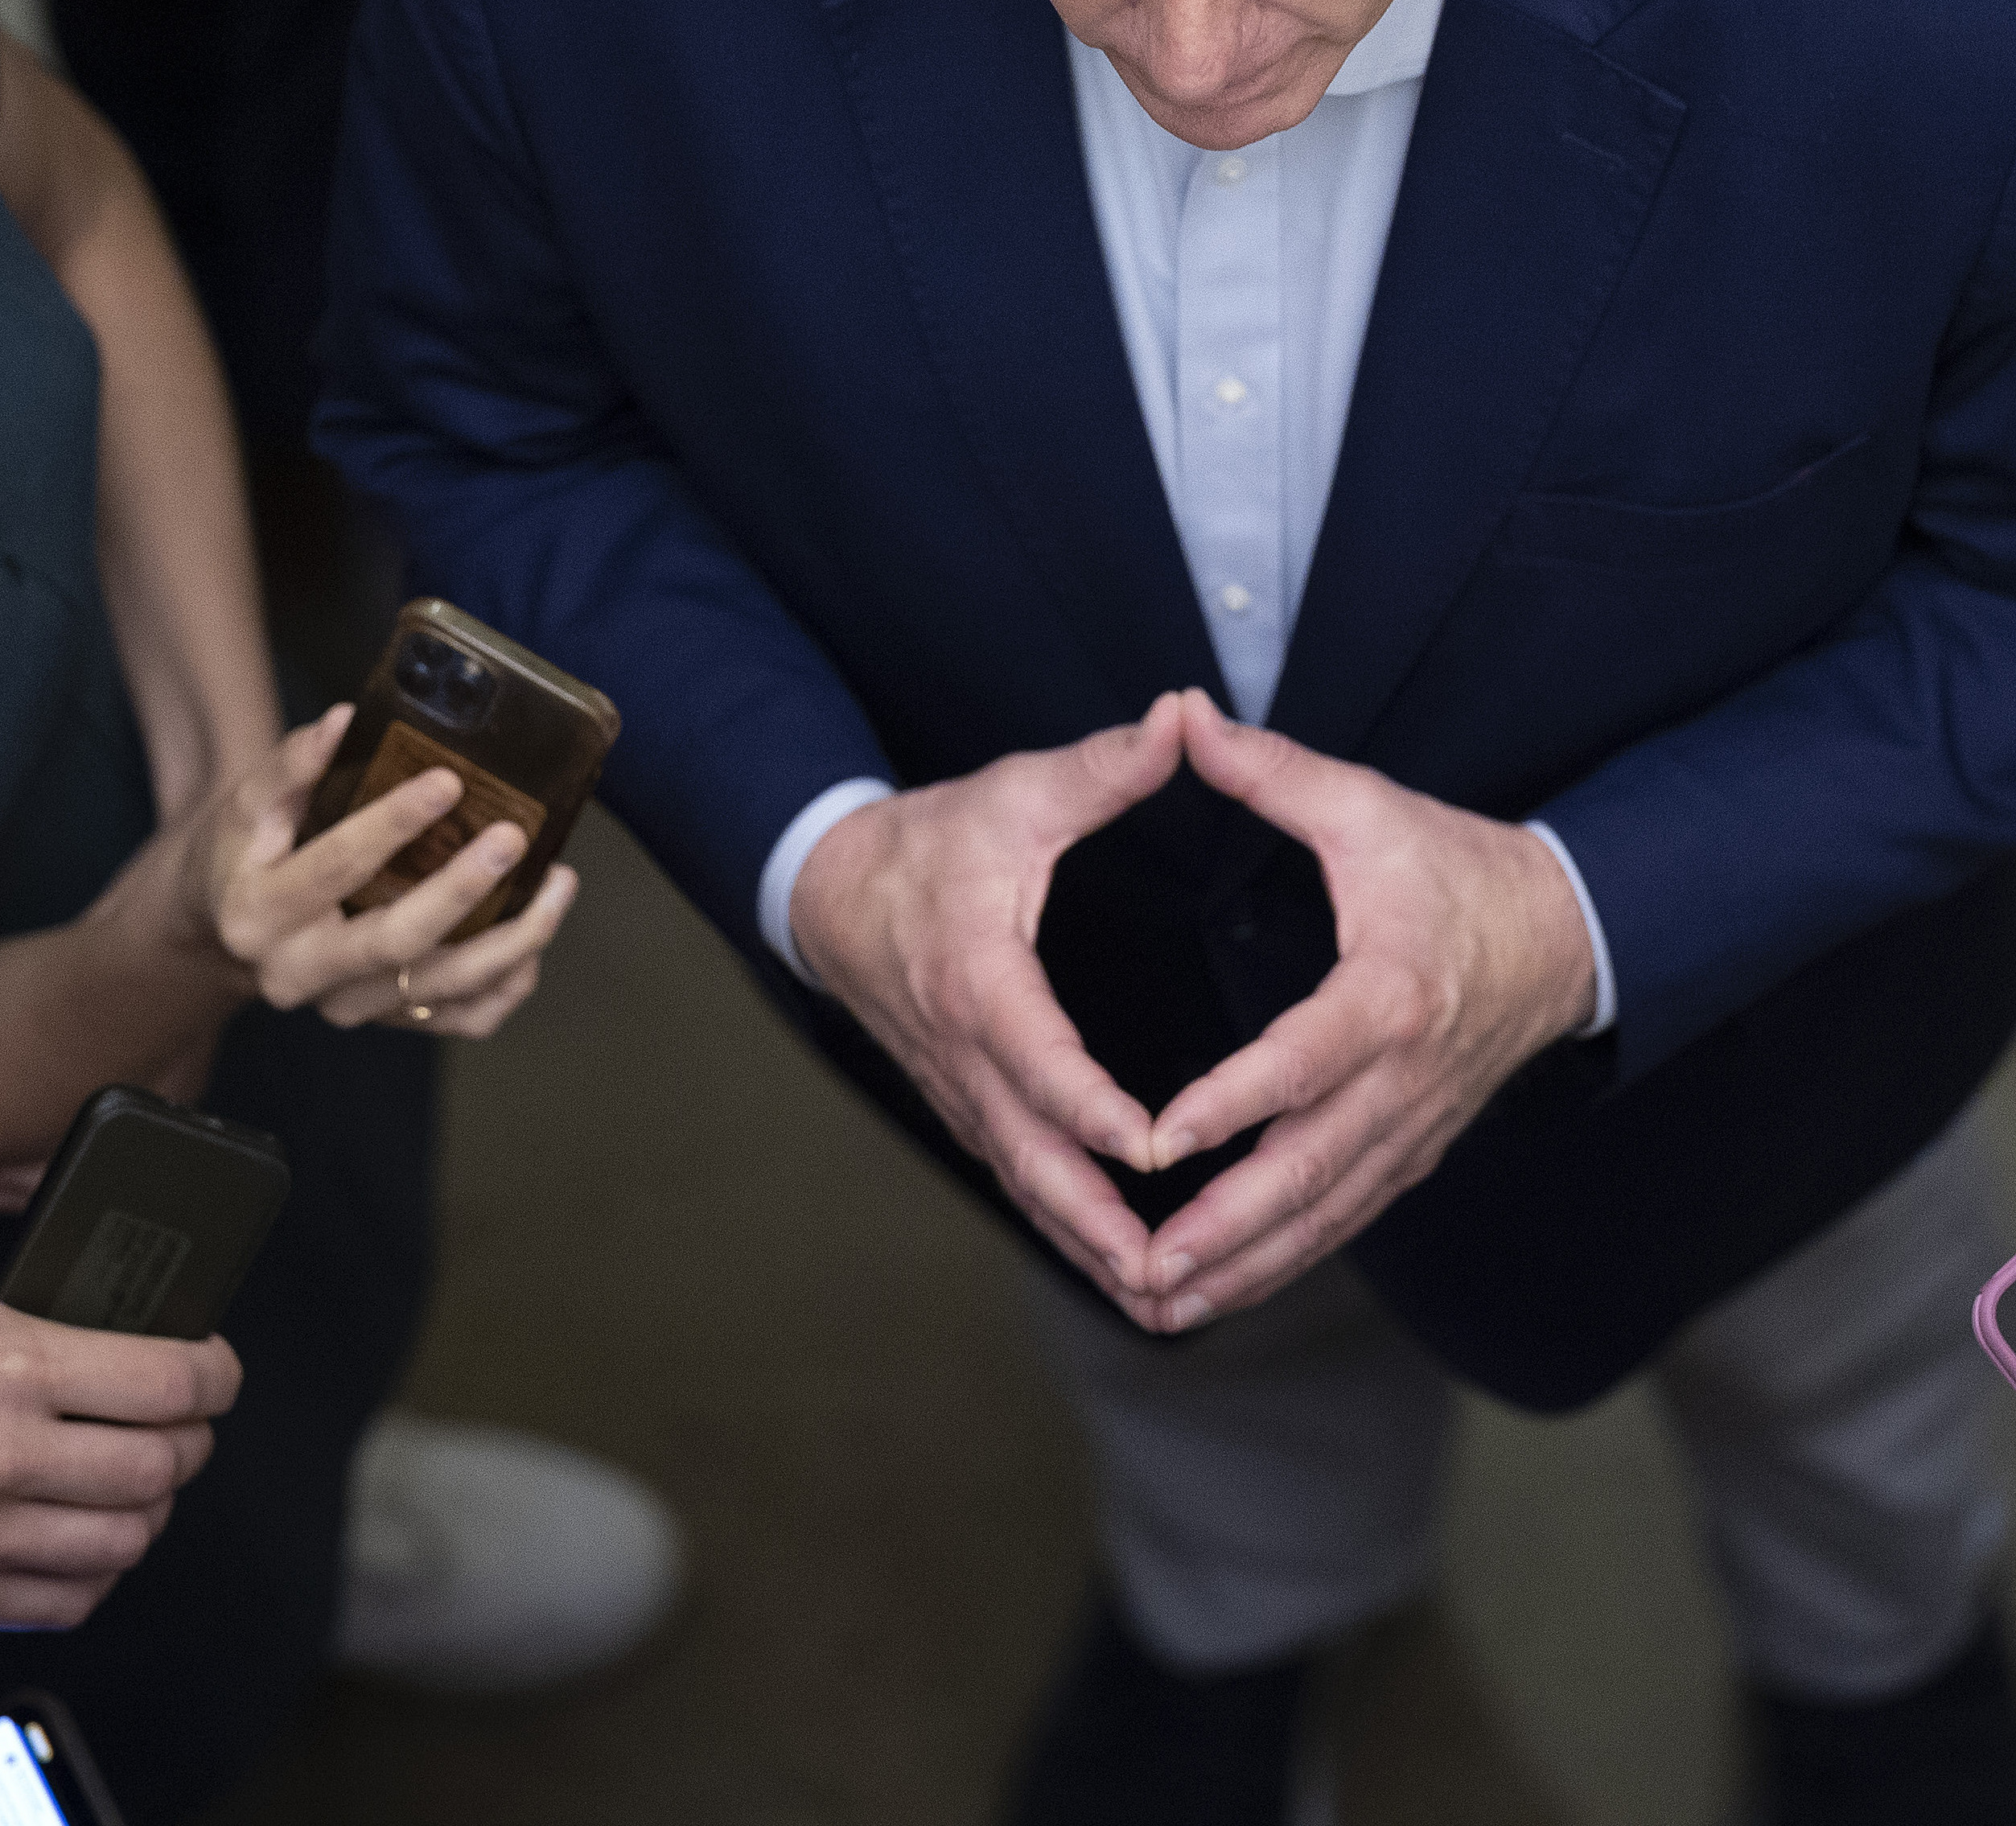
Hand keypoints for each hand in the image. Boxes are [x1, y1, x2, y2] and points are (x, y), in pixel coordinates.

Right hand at [0, 1273, 237, 1626]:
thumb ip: (45, 1319)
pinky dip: (98, 1569)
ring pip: (126, 1538)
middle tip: (183, 1420)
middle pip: (160, 1465)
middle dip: (192, 1439)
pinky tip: (88, 1532)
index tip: (216, 1369)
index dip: (216, 1375)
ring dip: (152, 1506)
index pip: (168, 1381)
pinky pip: (66, 1598)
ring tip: (139, 1474)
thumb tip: (132, 1331)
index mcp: (3, 1361)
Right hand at [181, 706, 581, 1034]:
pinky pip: (460, 1019)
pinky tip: (535, 943)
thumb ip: (293, 765)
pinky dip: (507, 985)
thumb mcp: (248, 805)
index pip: (336, 866)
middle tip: (514, 837)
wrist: (224, 930)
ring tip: (560, 884)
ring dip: (511, 940)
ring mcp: (344, 1006)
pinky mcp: (383, 1020)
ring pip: (440, 987)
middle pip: (394, 941)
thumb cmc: (245, 854)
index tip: (449, 781)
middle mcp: (297, 973)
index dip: (393, 823)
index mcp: (258, 913)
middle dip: (461, 889)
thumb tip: (345, 720)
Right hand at [787, 697, 1194, 1304]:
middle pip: (1032, 1157)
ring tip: (1162, 1298)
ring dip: (1089, 1243)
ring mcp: (962, 1092)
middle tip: (1166, 1273)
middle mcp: (967, 1054)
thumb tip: (1179, 716)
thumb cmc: (938, 839)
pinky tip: (1125, 1268)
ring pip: (1027, 1185)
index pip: (1038, 1059)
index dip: (1092, 1108)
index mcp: (980, 980)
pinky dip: (1070, 1227)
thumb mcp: (1017, 791)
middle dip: (1097, 1222)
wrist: (836, 890)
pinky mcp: (969, 1107)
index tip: (1152, 1146)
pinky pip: (1022, 1178)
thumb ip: (1103, 766)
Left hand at [1130, 694, 1597, 1333]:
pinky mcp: (1411, 1152)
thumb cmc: (1453, 867)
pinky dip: (1280, 1263)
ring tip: (1156, 1302)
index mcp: (1388, 995)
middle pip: (1308, 1173)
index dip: (1230, 1104)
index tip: (1156, 1139)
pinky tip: (1215, 1293)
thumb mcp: (1368, 806)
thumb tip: (1183, 717)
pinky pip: (1341, 1220)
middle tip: (1142, 1269)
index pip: (1301, 1063)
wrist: (1561, 936)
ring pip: (1322, 1217)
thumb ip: (1273, 771)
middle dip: (1222, 1231)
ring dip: (1242, 1268)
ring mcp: (1410, 1127)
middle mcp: (1402, 1079)